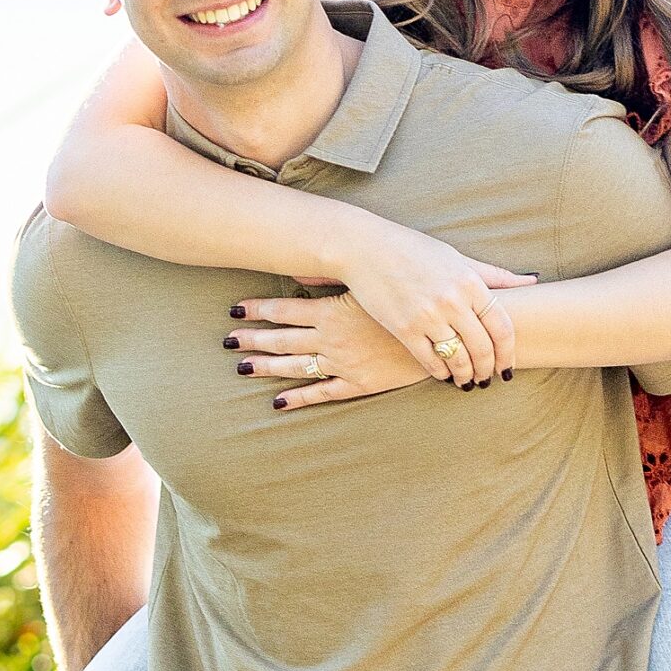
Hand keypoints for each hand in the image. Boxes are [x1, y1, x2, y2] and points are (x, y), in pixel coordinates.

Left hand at [223, 292, 434, 406]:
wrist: (443, 331)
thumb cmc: (410, 299)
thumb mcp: (372, 281)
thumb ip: (336, 276)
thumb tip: (306, 269)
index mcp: (333, 311)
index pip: (285, 309)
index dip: (258, 309)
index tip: (236, 309)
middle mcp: (331, 338)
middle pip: (281, 339)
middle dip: (251, 339)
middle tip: (227, 340)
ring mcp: (342, 363)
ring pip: (294, 367)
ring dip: (265, 367)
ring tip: (241, 367)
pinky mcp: (358, 384)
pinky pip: (321, 393)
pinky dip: (297, 398)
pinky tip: (277, 402)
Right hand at [327, 217, 535, 384]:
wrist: (364, 248)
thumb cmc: (412, 249)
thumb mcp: (456, 257)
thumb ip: (493, 275)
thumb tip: (531, 281)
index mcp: (469, 282)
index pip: (502, 327)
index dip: (508, 353)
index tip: (508, 367)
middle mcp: (452, 300)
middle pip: (482, 348)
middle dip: (488, 369)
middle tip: (489, 380)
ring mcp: (428, 316)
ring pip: (458, 359)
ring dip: (466, 376)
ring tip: (468, 382)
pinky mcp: (404, 329)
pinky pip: (429, 361)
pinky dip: (440, 373)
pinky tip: (443, 375)